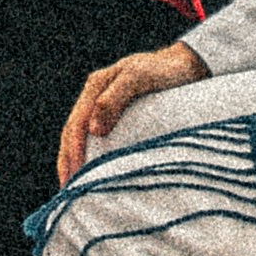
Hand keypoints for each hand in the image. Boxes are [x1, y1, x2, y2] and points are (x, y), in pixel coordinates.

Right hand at [55, 40, 206, 177]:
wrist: (188, 65)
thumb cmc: (166, 71)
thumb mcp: (140, 78)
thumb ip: (114, 99)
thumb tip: (92, 130)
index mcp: (96, 86)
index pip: (75, 124)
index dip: (72, 152)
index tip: (75, 177)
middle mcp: (95, 95)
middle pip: (72, 132)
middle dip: (67, 161)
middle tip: (67, 190)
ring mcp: (104, 104)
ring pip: (80, 136)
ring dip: (73, 160)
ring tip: (72, 187)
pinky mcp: (117, 114)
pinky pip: (95, 137)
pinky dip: (89, 154)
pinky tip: (92, 171)